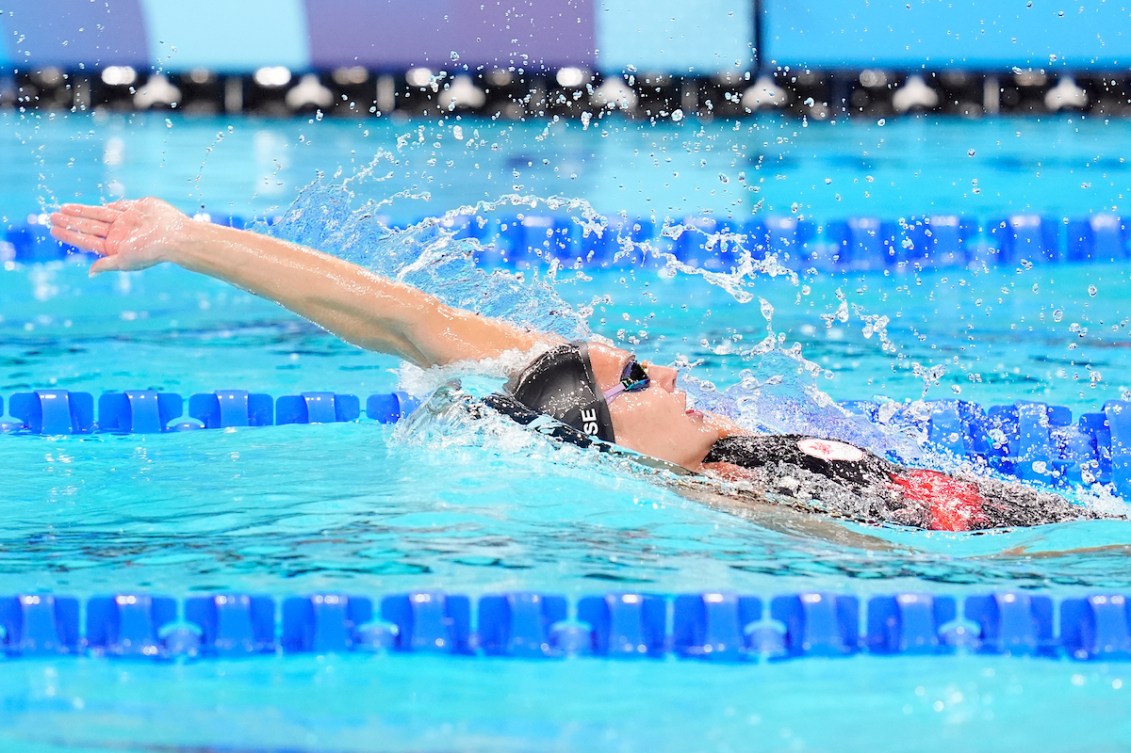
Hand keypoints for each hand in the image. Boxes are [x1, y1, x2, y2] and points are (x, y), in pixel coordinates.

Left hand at [49, 198, 189, 274]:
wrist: (174, 236)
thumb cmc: (151, 252)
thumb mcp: (125, 261)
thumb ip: (106, 264)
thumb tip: (90, 272)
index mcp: (116, 248)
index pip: (87, 240)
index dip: (69, 235)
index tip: (53, 229)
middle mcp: (120, 234)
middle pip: (89, 226)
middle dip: (71, 221)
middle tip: (51, 216)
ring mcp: (127, 220)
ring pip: (98, 214)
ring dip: (80, 211)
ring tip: (62, 208)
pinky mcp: (137, 208)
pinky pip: (117, 205)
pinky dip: (104, 204)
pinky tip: (91, 205)